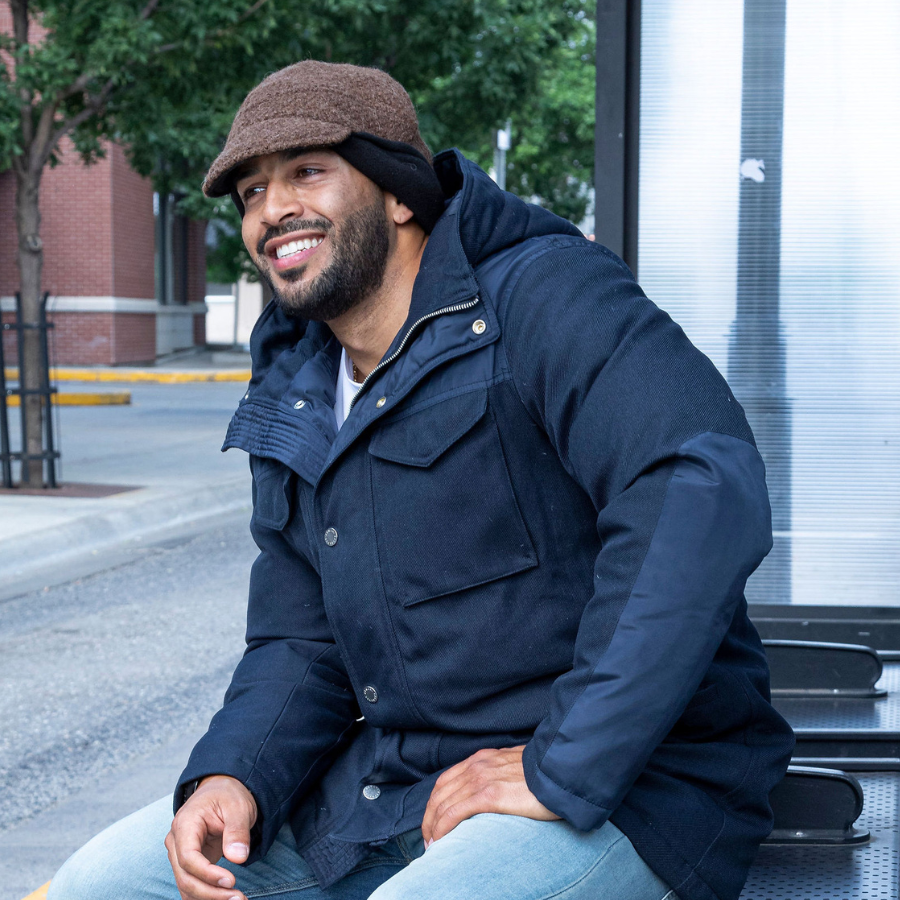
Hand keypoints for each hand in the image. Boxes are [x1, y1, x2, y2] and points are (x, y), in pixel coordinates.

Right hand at [165, 775, 257, 899]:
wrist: (221, 789)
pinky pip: (192, 884)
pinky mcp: (188, 863)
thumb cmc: (228, 795)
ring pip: (186, 885)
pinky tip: (223, 898)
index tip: (231, 881)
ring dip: (209, 898)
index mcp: (185, 824)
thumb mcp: (238, 807)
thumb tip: (238, 858)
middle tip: (238, 898)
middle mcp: (176, 841)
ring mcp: (179, 853)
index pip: (188, 858)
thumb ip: (237, 831)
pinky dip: (206, 895)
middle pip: (185, 877)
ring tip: (237, 899)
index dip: (207, 874)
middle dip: (210, 893)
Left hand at [421, 746, 559, 845]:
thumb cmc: (544, 772)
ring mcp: (481, 778)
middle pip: (439, 792)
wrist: (560, 770)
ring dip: (432, 825)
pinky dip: (442, 827)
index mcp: (482, 759)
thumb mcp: (516, 767)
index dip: (435, 801)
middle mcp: (477, 766)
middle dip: (429, 816)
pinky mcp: (489, 794)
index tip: (434, 820)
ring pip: (443, 803)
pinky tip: (440, 840)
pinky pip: (454, 812)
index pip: (447, 779)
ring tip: (432, 844)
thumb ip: (501, 775)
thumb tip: (497, 791)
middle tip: (429, 837)